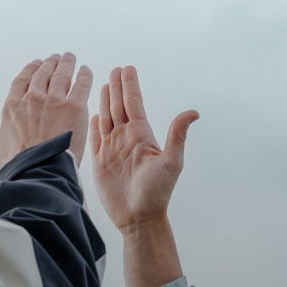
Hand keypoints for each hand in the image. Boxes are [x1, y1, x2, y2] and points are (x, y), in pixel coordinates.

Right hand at [0, 53, 92, 168]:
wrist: (40, 171)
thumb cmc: (20, 167)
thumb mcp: (0, 154)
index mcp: (13, 107)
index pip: (21, 81)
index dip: (30, 70)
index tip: (36, 64)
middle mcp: (32, 98)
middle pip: (42, 74)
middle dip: (49, 64)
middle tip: (56, 58)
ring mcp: (53, 101)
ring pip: (60, 74)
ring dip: (66, 64)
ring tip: (69, 58)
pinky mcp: (74, 107)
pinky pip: (81, 84)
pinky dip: (84, 75)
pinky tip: (86, 71)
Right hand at [89, 66, 197, 231]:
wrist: (138, 218)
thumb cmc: (157, 193)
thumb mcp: (171, 161)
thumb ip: (178, 135)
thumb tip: (194, 112)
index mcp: (141, 136)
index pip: (134, 104)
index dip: (130, 86)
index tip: (127, 69)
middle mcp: (126, 140)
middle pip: (119, 107)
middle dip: (117, 88)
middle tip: (115, 70)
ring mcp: (112, 151)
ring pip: (107, 119)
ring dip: (105, 102)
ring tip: (104, 85)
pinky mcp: (99, 164)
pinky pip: (95, 140)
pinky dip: (93, 127)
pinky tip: (93, 116)